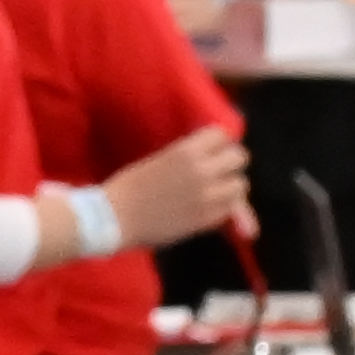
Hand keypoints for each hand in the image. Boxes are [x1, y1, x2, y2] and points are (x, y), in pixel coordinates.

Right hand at [108, 128, 256, 253]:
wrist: (113, 218)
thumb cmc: (129, 187)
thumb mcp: (161, 160)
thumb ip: (190, 158)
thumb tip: (215, 158)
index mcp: (186, 151)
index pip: (222, 135)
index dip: (218, 143)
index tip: (211, 151)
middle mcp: (201, 170)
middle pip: (240, 158)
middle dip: (230, 164)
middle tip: (218, 172)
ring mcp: (206, 196)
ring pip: (241, 185)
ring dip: (231, 188)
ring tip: (215, 193)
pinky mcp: (205, 219)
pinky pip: (229, 210)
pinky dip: (222, 210)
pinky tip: (204, 210)